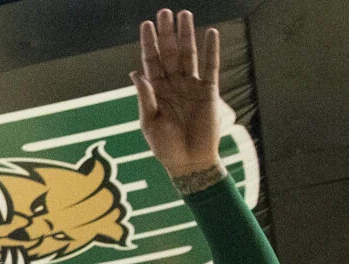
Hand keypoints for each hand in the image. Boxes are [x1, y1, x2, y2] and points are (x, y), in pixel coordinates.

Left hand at [132, 10, 223, 182]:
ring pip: (188, 55)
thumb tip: (136, 73)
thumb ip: (145, 97)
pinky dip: (212, 51)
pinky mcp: (208, 92)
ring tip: (185, 15)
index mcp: (157, 91)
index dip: (148, 43)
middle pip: (169, 53)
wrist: (189, 164)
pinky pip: (211, 67)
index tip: (146, 25)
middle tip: (164, 12)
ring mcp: (191, 86)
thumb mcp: (149, 123)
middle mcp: (174, 84)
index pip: (151, 61)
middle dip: (166, 33)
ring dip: (186, 36)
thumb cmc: (166, 148)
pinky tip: (211, 33)